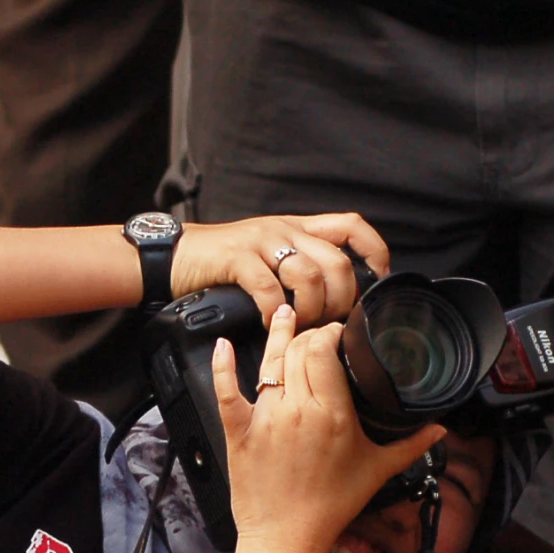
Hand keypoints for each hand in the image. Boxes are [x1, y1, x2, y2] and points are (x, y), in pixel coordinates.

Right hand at [171, 214, 392, 328]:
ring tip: (300, 326)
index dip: (373, 251)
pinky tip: (270, 323)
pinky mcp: (238, 258)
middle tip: (330, 322)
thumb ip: (300, 265)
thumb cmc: (224, 262)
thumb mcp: (270, 254)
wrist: (175, 255)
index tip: (377, 280)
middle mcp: (285, 230)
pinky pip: (270, 288)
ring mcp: (261, 241)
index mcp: (298, 227)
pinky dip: (276, 313)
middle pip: (337, 261)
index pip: (352, 226)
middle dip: (342, 299)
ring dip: (311, 309)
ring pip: (309, 275)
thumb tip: (336, 296)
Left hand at [211, 303, 441, 552]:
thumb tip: (440, 430)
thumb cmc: (331, 507)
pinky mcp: (239, 431)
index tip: (339, 333)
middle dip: (309, 334)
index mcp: (332, 414)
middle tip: (318, 333)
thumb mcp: (377, 471)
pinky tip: (224, 345)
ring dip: (277, 335)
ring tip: (283, 315)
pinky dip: (223, 366)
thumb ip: (411, 445)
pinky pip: (227, 391)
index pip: (325, 350)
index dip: (331, 333)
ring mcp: (265, 419)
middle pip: (298, 350)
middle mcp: (297, 410)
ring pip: (269, 362)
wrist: (287, 539)